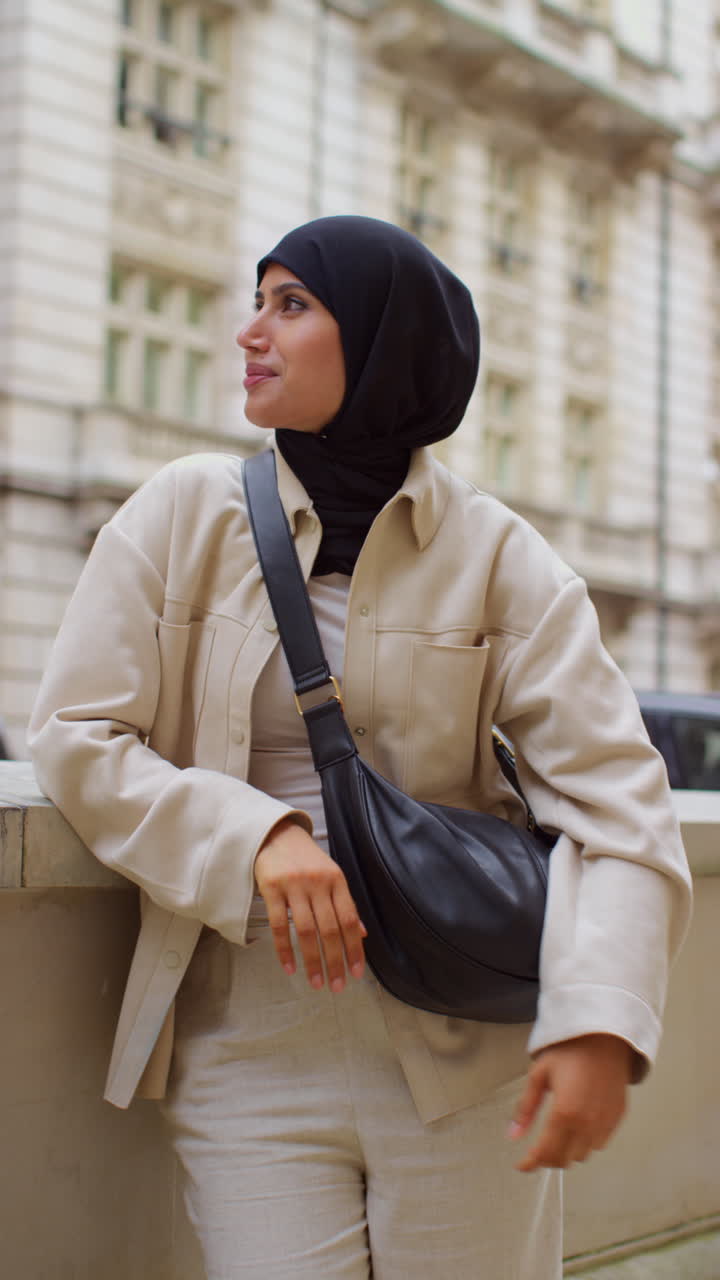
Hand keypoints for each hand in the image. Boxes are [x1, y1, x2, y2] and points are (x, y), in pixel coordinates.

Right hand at [254, 818, 366, 992]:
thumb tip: (361, 935)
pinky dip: (284, 949)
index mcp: (337, 880)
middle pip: (330, 929)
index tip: (355, 973)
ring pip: (306, 930)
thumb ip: (345, 904)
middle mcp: (318, 883)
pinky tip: (290, 967)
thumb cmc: (307, 860)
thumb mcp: (331, 876)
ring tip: (316, 982)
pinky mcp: (271, 888)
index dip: (354, 949)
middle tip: (336, 986)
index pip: (349, 920)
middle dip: (335, 961)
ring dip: (312, 960)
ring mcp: (294, 885)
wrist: (276, 834)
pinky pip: (279, 925)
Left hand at [509, 1034, 632, 1171]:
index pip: (545, 1152)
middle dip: (547, 1158)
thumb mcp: (539, 1074)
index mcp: (564, 1113)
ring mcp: (604, 1124)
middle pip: (564, 1160)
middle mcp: (586, 1124)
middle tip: (537, 1148)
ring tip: (558, 1136)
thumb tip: (513, 1135)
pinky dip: (586, 1143)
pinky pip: (599, 1144)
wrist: (604, 1038)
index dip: (530, 1163)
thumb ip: (526, 1108)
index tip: (521, 1166)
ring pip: (583, 1155)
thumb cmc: (570, 1052)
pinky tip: (578, 1127)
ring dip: (568, 1151)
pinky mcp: (617, 1120)